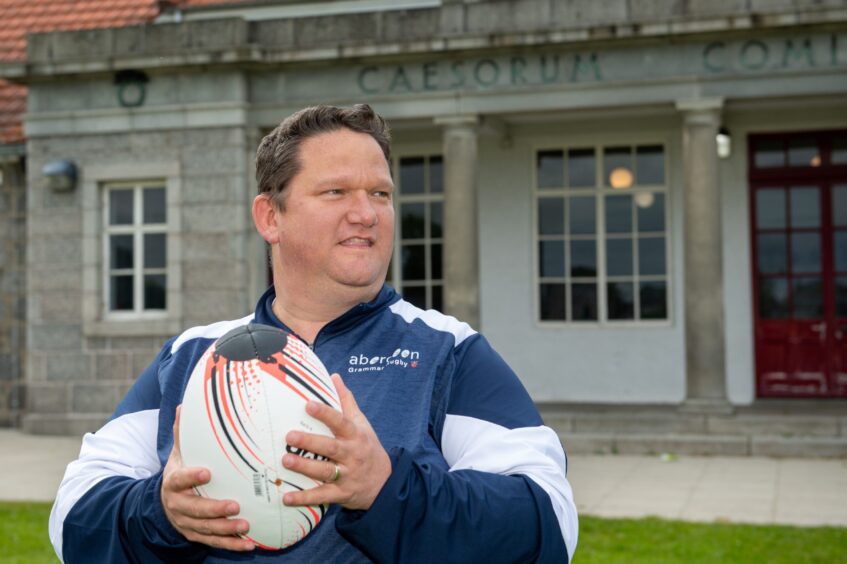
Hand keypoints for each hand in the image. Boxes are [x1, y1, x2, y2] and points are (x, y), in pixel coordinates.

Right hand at [160, 405, 254, 550]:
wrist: (166, 502)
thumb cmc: (180, 471)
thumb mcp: (179, 453)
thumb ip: (183, 433)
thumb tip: (183, 405)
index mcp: (173, 482)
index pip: (179, 480)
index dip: (191, 477)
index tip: (207, 473)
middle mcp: (178, 505)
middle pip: (194, 510)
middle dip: (214, 509)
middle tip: (235, 506)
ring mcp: (187, 522)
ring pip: (205, 529)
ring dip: (225, 529)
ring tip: (245, 525)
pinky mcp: (196, 535)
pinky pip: (214, 542)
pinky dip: (231, 545)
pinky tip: (249, 544)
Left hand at [282, 374, 391, 510]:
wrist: (385, 482)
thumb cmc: (368, 447)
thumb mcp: (362, 424)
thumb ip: (347, 401)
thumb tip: (334, 376)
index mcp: (355, 435)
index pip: (340, 422)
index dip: (325, 413)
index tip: (308, 404)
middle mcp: (352, 455)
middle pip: (331, 448)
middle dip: (310, 442)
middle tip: (289, 435)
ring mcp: (347, 475)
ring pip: (325, 471)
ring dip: (305, 468)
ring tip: (286, 460)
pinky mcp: (341, 494)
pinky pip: (322, 496)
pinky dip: (304, 498)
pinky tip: (287, 497)